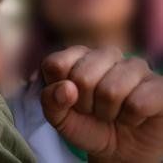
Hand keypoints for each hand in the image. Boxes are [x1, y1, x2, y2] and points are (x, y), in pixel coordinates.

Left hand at [41, 46, 162, 162]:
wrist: (118, 150)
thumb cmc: (87, 126)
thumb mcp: (59, 118)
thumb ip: (51, 101)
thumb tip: (66, 88)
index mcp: (78, 55)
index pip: (57, 64)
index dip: (61, 92)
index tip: (71, 101)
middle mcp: (107, 54)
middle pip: (83, 77)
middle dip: (85, 104)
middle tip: (94, 110)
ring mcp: (136, 66)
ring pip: (111, 90)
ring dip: (108, 112)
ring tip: (113, 113)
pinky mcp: (159, 84)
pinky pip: (138, 102)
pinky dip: (130, 118)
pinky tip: (134, 116)